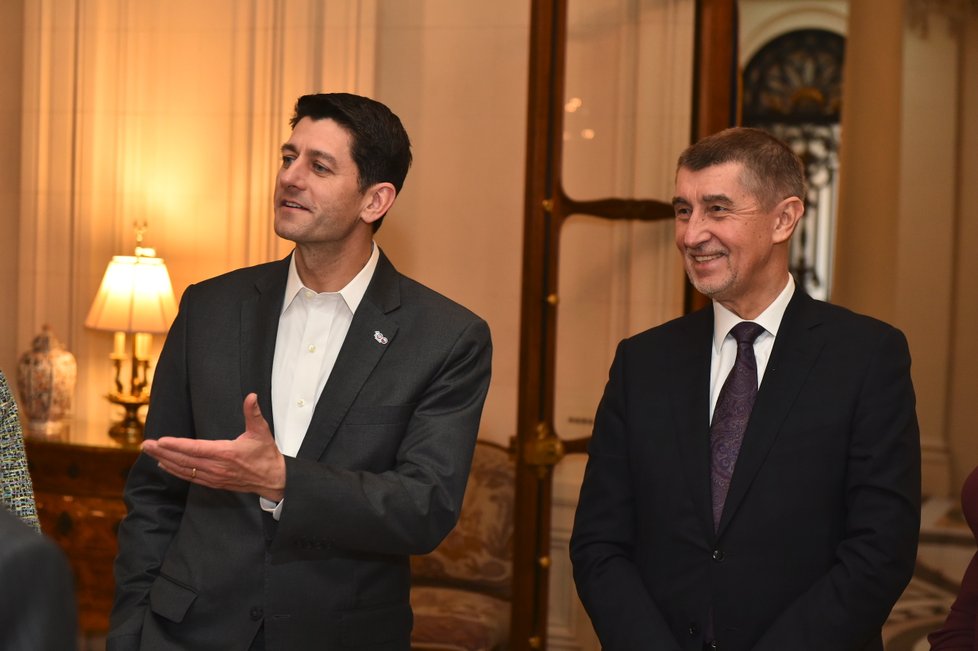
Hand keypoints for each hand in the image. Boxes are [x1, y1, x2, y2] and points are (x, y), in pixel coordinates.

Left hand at [142, 393, 285, 501]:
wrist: (273, 479)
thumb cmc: (266, 454)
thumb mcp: (261, 431)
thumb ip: (253, 413)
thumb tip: (251, 396)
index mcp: (226, 453)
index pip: (196, 449)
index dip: (177, 445)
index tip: (161, 440)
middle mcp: (217, 467)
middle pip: (184, 460)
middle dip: (163, 452)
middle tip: (146, 445)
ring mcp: (214, 476)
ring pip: (184, 469)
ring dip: (165, 461)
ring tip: (150, 453)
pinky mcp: (214, 482)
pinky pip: (190, 477)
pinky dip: (175, 471)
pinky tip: (164, 465)